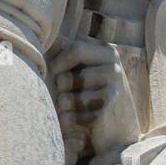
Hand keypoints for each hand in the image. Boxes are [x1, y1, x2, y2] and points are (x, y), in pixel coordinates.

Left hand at [50, 37, 141, 164]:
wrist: (122, 131)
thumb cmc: (96, 94)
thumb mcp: (87, 67)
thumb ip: (67, 50)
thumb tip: (43, 33)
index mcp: (110, 54)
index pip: (75, 48)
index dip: (58, 62)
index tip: (56, 73)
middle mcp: (115, 71)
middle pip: (67, 77)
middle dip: (61, 89)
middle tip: (70, 94)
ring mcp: (113, 93)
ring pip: (66, 99)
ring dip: (65, 107)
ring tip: (78, 109)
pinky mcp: (107, 114)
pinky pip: (71, 116)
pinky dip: (71, 121)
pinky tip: (83, 122)